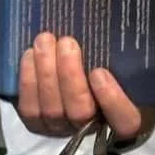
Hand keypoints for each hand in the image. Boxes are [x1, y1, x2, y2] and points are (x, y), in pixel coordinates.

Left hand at [14, 33, 154, 144]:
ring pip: (52, 110)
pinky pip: (29, 108)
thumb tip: (115, 26)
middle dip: (70, 76)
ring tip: (45, 41)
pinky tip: (29, 55)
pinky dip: (28, 80)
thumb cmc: (103, 61)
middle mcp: (93, 127)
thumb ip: (121, 56)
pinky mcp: (37, 124)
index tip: (99, 72)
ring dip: (46, 72)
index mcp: (123, 114)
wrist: (64, 71)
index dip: (113, 101)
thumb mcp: (119, 61)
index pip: (126, 122)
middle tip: (67, 42)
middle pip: (81, 112)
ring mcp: (63, 128)